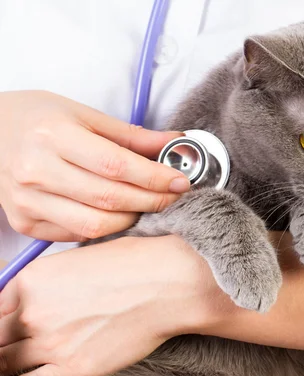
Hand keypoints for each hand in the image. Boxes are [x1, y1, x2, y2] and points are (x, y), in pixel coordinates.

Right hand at [0, 90, 190, 241]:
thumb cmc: (38, 118)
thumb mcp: (83, 114)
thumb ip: (131, 135)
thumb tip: (175, 143)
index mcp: (53, 136)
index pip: (116, 166)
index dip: (154, 178)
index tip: (180, 181)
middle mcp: (36, 171)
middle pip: (110, 199)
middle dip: (152, 201)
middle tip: (173, 196)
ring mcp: (26, 201)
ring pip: (95, 224)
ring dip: (132, 218)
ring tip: (147, 205)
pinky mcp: (24, 222)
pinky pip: (76, 234)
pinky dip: (105, 227)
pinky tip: (117, 213)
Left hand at [0, 235, 226, 375]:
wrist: (172, 283)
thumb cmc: (137, 264)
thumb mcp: (81, 260)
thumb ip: (48, 283)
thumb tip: (34, 299)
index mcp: (32, 280)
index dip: (1, 319)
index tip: (8, 325)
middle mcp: (33, 312)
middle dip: (4, 339)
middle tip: (14, 342)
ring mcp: (51, 343)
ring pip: (6, 363)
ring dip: (13, 361)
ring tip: (26, 357)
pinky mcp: (74, 370)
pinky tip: (37, 372)